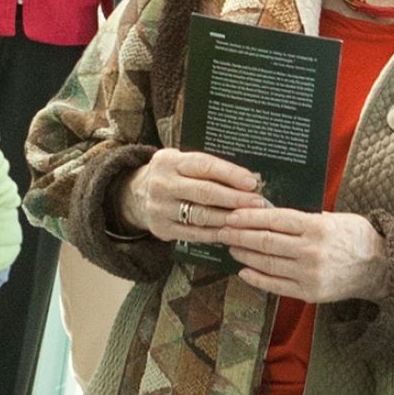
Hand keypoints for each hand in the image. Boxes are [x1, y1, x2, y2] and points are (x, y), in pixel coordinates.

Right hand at [120, 149, 270, 243]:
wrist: (136, 194)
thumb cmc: (171, 175)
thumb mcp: (182, 162)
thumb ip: (208, 168)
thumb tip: (247, 180)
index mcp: (169, 161)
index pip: (204, 165)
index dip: (230, 174)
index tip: (252, 183)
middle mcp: (162, 183)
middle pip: (205, 192)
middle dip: (235, 198)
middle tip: (257, 203)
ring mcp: (160, 208)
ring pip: (201, 215)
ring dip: (229, 218)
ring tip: (248, 219)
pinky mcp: (161, 228)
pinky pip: (194, 233)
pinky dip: (216, 233)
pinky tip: (231, 231)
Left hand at [215, 208, 388, 303]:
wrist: (380, 267)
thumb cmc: (356, 237)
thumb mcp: (332, 218)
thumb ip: (302, 218)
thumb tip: (268, 214)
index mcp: (316, 227)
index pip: (274, 219)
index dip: (249, 217)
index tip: (233, 215)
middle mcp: (311, 251)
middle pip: (265, 241)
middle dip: (239, 235)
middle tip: (223, 230)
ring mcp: (309, 274)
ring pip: (267, 263)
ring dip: (244, 255)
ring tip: (231, 247)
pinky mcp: (309, 293)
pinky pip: (275, 286)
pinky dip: (257, 278)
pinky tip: (244, 271)